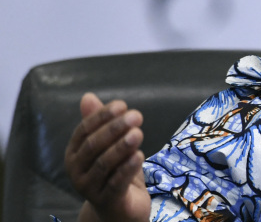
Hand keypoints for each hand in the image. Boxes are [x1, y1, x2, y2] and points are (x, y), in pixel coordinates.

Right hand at [65, 93, 150, 221]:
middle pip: (93, 147)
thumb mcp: (108, 145)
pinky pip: (116, 183)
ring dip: (122, 147)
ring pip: (104, 165)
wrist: (118, 209)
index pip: (84, 131)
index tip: (122, 105)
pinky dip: (127, 169)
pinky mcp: (107, 201)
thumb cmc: (113, 172)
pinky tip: (140, 156)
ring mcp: (89, 188)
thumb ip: (99, 123)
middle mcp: (76, 171)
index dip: (102, 116)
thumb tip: (88, 96)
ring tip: (138, 133)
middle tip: (136, 115)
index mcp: (74, 154)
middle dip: (114, 129)